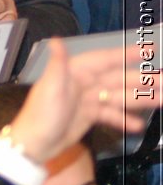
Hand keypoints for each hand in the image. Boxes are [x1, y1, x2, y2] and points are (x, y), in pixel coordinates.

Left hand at [9, 40, 158, 163]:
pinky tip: (137, 125)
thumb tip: (57, 39)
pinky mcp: (89, 115)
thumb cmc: (40, 115)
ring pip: (119, 96)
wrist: (34, 144)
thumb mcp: (50, 88)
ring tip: (162, 101)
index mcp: (74, 72)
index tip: (150, 50)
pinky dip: (124, 119)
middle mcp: (82, 83)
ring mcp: (87, 100)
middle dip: (143, 81)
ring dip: (140, 99)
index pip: (105, 59)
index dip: (128, 54)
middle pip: (118, 79)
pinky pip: (111, 114)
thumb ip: (58, 63)